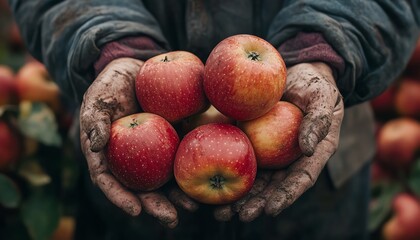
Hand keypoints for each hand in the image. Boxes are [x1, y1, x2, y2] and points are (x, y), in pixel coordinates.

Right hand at [79, 58, 197, 227]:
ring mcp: (153, 153)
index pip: (109, 181)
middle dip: (156, 206)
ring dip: (178, 196)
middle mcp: (131, 160)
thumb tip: (95, 145)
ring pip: (164, 179)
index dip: (120, 198)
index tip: (135, 209)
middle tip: (171, 219)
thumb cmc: (112, 85)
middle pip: (141, 188)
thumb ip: (95, 118)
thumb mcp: (99, 97)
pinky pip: (182, 158)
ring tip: (193, 206)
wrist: (137, 71)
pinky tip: (206, 178)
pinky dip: (192, 170)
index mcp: (108, 155)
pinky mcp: (173, 141)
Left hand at [214, 62, 343, 221]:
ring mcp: (268, 152)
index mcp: (312, 153)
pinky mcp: (250, 141)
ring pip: (253, 179)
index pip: (301, 179)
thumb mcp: (322, 96)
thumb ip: (319, 119)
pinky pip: (237, 157)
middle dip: (256, 203)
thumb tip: (308, 149)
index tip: (271, 209)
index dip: (287, 195)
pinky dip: (223, 170)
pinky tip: (207, 181)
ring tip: (219, 212)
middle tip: (240, 216)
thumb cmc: (313, 84)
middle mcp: (288, 158)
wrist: (291, 72)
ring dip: (238, 197)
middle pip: (273, 187)